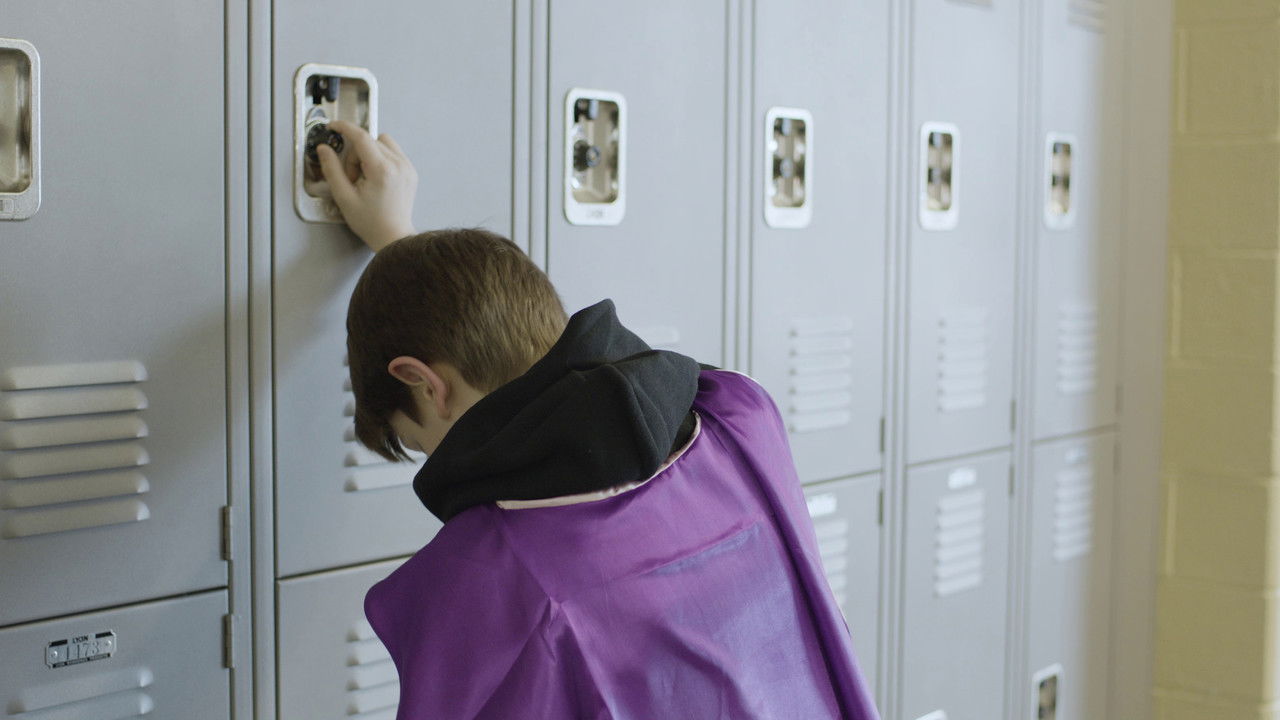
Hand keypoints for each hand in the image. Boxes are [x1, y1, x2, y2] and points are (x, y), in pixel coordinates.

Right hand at [316, 120, 417, 251]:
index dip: (344, 128)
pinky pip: (393, 151)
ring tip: (365, 177)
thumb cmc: (371, 222)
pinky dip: (380, 157)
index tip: (333, 126)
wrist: (393, 237)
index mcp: (382, 170)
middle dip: (355, 155)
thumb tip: (323, 149)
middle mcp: (398, 165)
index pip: (361, 136)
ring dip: (368, 153)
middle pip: (369, 141)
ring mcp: (407, 167)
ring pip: (382, 143)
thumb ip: (332, 169)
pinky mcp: (410, 171)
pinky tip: (376, 177)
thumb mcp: (344, 197)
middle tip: (352, 178)